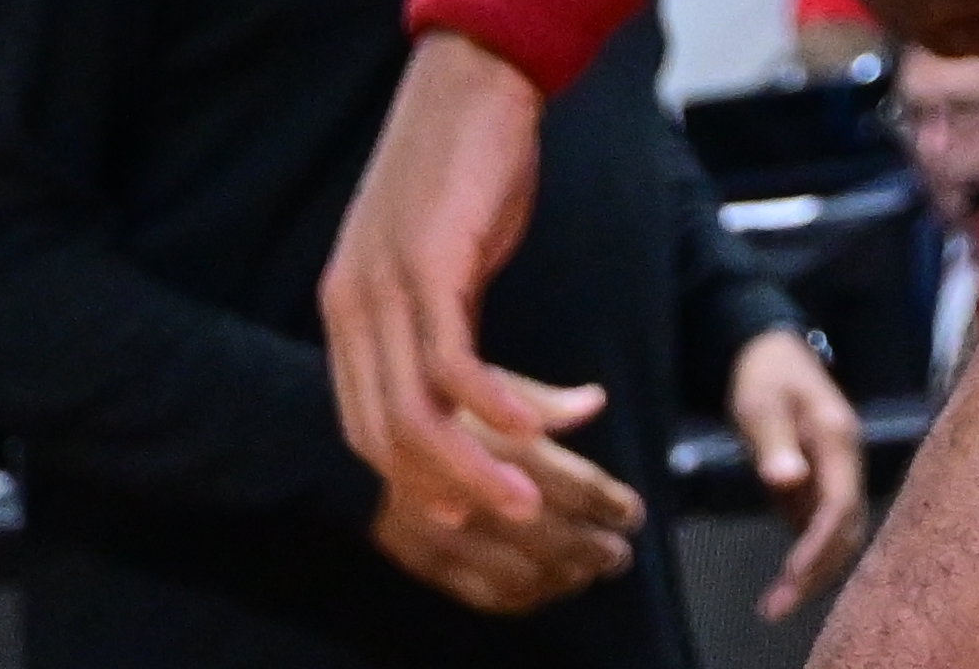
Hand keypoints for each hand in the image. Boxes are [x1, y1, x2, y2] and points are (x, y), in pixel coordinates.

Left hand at [319, 32, 605, 541]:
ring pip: (416, 412)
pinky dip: (497, 406)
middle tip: (508, 521)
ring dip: (475, 466)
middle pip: (381, 434)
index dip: (408, 478)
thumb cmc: (469, 163)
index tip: (459, 510)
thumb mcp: (442, 256)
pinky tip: (540, 427)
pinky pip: (455, 363)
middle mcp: (352, 302)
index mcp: (347, 305)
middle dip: (446, 490)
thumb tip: (463, 382)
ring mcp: (386, 284)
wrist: (480, 73)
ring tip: (532, 497)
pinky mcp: (430, 262)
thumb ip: (438, 319)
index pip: (361, 424)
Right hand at [364, 411, 642, 619]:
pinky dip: (524, 598)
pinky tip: (545, 589)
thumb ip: (541, 401)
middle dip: (596, 548)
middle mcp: (476, 497)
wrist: (346, 438)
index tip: (631, 512)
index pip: (574, 487)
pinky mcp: (427, 564)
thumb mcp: (482, 381)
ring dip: (566, 577)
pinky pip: (485, 595)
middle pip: (556, 536)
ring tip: (591, 571)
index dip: (610, 503)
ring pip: (526, 573)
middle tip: (621, 553)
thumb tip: (596, 402)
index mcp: (498, 447)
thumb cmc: (427, 401)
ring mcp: (450, 539)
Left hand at [728, 324, 877, 622]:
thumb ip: (774, 443)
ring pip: (840, 533)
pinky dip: (812, 556)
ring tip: (778, 603)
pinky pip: (826, 527)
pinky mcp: (825, 482)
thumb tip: (788, 482)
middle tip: (778, 606)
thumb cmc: (765, 374)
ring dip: (815, 570)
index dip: (818, 544)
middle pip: (846, 528)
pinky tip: (789, 581)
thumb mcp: (760, 403)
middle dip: (817, 571)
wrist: (772, 350)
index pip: (839, 504)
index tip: (791, 574)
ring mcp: (839, 473)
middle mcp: (848, 462)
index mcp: (838, 440)